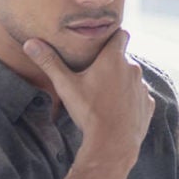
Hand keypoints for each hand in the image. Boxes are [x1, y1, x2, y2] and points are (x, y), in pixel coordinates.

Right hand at [24, 29, 154, 165]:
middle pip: (123, 58)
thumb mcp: (65, 86)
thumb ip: (49, 62)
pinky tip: (117, 109)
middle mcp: (133, 69)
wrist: (113, 144)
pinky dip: (130, 99)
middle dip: (111, 63)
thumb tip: (30, 42)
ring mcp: (143, 87)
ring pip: (131, 77)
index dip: (112, 35)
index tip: (102, 41)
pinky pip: (138, 96)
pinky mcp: (148, 104)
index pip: (120, 34)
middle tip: (95, 74)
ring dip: (121, 81)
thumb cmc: (89, 112)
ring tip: (105, 95)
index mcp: (113, 59)